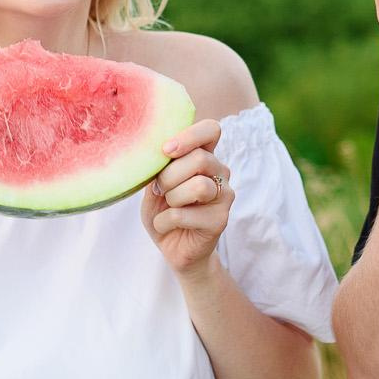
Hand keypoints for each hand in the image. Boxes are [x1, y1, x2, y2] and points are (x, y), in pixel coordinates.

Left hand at [141, 118, 231, 277]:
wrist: (173, 249)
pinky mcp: (221, 220)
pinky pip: (185, 214)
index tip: (166, 150)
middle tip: (159, 190)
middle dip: (169, 176)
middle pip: (200, 158)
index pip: (211, 129)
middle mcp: (220, 172)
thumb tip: (153, 152)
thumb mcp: (155, 185)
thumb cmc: (163, 212)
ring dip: (171, 198)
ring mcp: (224, 196)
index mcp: (205, 156)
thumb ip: (159, 167)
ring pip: (198, 186)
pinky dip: (164, 221)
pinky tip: (166, 225)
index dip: (189, 136)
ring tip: (167, 207)